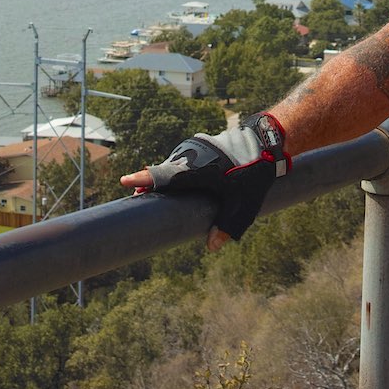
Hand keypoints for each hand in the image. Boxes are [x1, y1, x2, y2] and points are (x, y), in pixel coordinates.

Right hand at [119, 112, 288, 249]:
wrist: (264, 141)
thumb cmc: (253, 173)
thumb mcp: (244, 204)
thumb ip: (228, 225)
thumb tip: (212, 246)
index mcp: (197, 170)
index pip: (164, 175)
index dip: (144, 179)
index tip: (124, 181)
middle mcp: (191, 156)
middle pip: (163, 172)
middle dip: (148, 183)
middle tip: (137, 197)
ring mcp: (193, 149)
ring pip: (171, 165)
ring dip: (162, 178)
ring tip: (150, 192)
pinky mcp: (198, 147)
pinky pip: (179, 160)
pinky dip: (173, 171)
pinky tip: (174, 183)